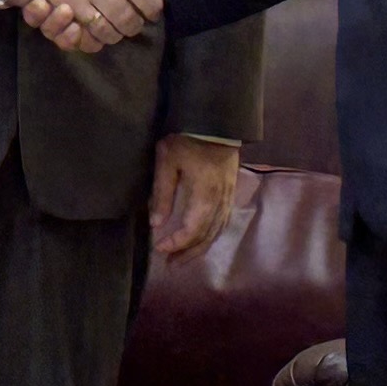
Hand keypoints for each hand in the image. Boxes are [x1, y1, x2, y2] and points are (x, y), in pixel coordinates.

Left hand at [149, 134, 239, 258]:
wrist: (216, 121)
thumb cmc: (188, 138)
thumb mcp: (167, 162)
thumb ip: (162, 193)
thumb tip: (157, 224)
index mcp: (204, 194)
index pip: (192, 229)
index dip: (177, 243)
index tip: (160, 248)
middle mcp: (219, 200)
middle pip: (206, 235)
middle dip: (188, 252)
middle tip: (171, 264)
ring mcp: (228, 196)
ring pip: (217, 230)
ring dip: (201, 247)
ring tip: (185, 258)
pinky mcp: (230, 190)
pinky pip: (224, 220)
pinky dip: (212, 234)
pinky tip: (204, 238)